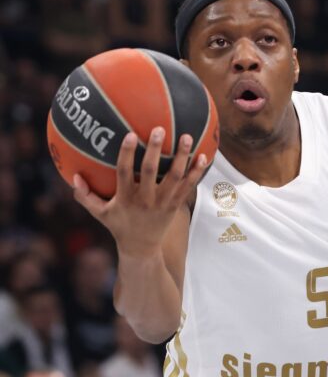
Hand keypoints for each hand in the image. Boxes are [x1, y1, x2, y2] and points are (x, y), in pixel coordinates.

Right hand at [72, 128, 209, 255]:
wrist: (142, 248)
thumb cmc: (119, 226)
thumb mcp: (99, 213)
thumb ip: (85, 196)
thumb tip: (73, 176)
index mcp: (126, 197)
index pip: (124, 172)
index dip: (126, 153)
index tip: (129, 134)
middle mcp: (146, 199)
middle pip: (151, 171)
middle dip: (155, 149)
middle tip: (159, 129)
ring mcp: (163, 202)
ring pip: (175, 177)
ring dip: (182, 156)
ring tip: (186, 136)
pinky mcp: (176, 206)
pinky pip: (188, 187)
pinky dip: (196, 172)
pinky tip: (204, 157)